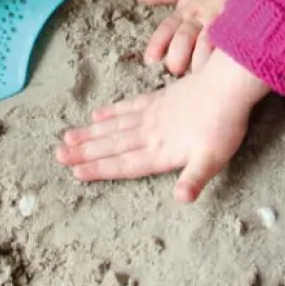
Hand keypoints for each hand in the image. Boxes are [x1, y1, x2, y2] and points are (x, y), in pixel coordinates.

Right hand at [55, 51, 267, 200]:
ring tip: (68, 137)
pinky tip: (97, 114)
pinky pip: (127, 106)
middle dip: (84, 152)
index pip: (125, 164)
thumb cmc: (222, 127)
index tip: (75, 172)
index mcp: (160, 152)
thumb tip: (180, 199)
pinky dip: (111, 112)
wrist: (226, 86)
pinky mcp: (157, 98)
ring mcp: (151, 114)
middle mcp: (150, 133)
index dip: (99, 169)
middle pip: (111, 145)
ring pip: (114, 126)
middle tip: (58, 155)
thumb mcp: (213, 159)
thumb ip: (194, 179)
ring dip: (90, 133)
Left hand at [137, 0, 251, 75]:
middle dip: (178, 53)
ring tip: (197, 75)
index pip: (166, 28)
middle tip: (174, 68)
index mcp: (184, 12)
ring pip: (207, 42)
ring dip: (200, 58)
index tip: (149, 59)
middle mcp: (200, 19)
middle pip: (184, 37)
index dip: (157, 43)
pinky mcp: (237, 26)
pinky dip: (226, 52)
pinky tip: (224, 68)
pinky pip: (231, 40)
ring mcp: (219, 23)